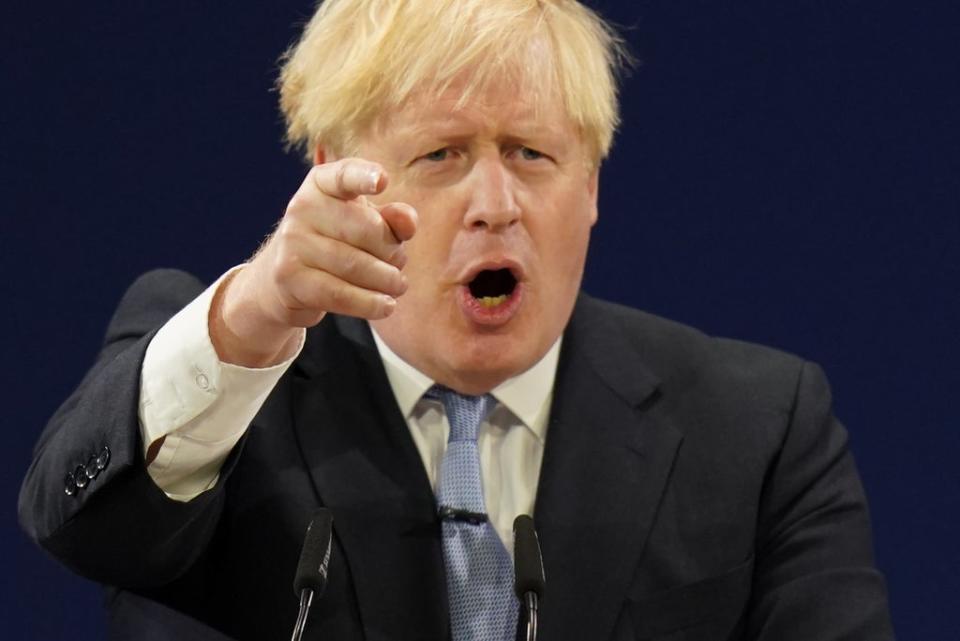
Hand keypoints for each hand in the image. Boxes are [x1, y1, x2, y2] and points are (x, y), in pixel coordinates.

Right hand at [210, 159, 417, 366]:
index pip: (345, 175)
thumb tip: (408, 223)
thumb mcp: (366, 225)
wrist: (282, 279)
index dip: (363, 177)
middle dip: (392, 251)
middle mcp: (302, 207)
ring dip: (387, 280)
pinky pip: (339, 294)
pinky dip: (370, 303)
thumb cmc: (337, 244)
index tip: (382, 181)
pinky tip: (386, 306)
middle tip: (398, 264)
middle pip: (366, 229)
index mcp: (322, 184)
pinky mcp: (289, 278)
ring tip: (397, 285)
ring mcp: (292, 242)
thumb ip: (393, 219)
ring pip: (355, 266)